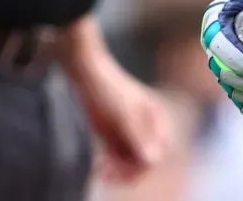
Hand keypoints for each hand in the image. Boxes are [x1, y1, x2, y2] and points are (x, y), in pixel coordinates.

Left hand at [70, 52, 176, 183]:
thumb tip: (153, 161)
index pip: (158, 153)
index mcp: (155, 119)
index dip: (143, 167)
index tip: (123, 173)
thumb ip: (138, 138)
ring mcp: (129, 128)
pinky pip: (116, 153)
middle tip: (108, 173)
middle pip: (143, 158)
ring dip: (117, 168)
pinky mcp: (113, 130)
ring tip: (101, 169)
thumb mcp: (122, 114)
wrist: (84, 69)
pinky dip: (109, 161)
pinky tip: (99, 164)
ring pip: (128, 158)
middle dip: (128, 169)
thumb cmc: (106, 88)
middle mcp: (145, 125)